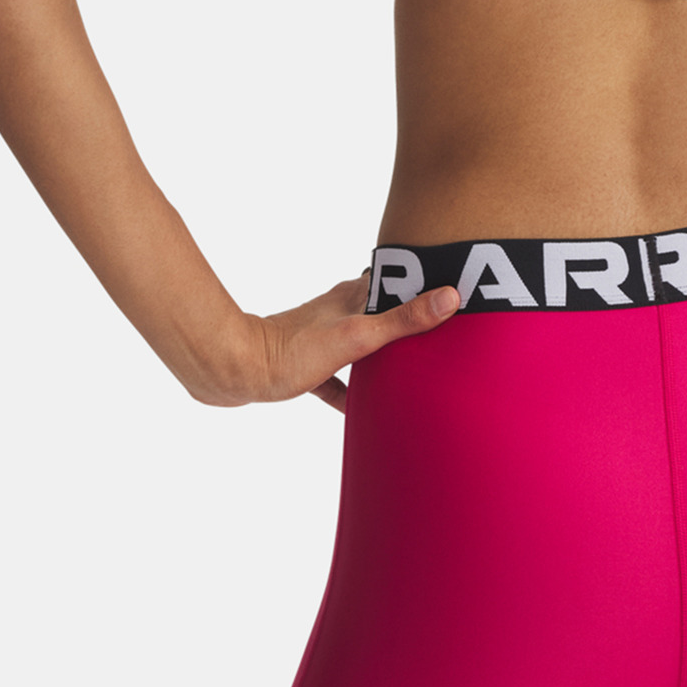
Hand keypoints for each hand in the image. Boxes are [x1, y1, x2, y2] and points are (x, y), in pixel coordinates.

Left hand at [199, 271, 461, 412]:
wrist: (233, 371)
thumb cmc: (290, 351)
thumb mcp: (356, 337)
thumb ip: (402, 320)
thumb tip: (449, 296)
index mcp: (352, 297)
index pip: (396, 279)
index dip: (423, 282)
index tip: (453, 288)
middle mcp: (339, 312)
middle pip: (383, 312)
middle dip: (408, 322)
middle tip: (440, 334)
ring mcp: (322, 339)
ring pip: (362, 345)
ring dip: (383, 355)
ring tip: (411, 369)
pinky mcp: (306, 367)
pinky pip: (337, 379)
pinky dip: (352, 389)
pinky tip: (363, 407)